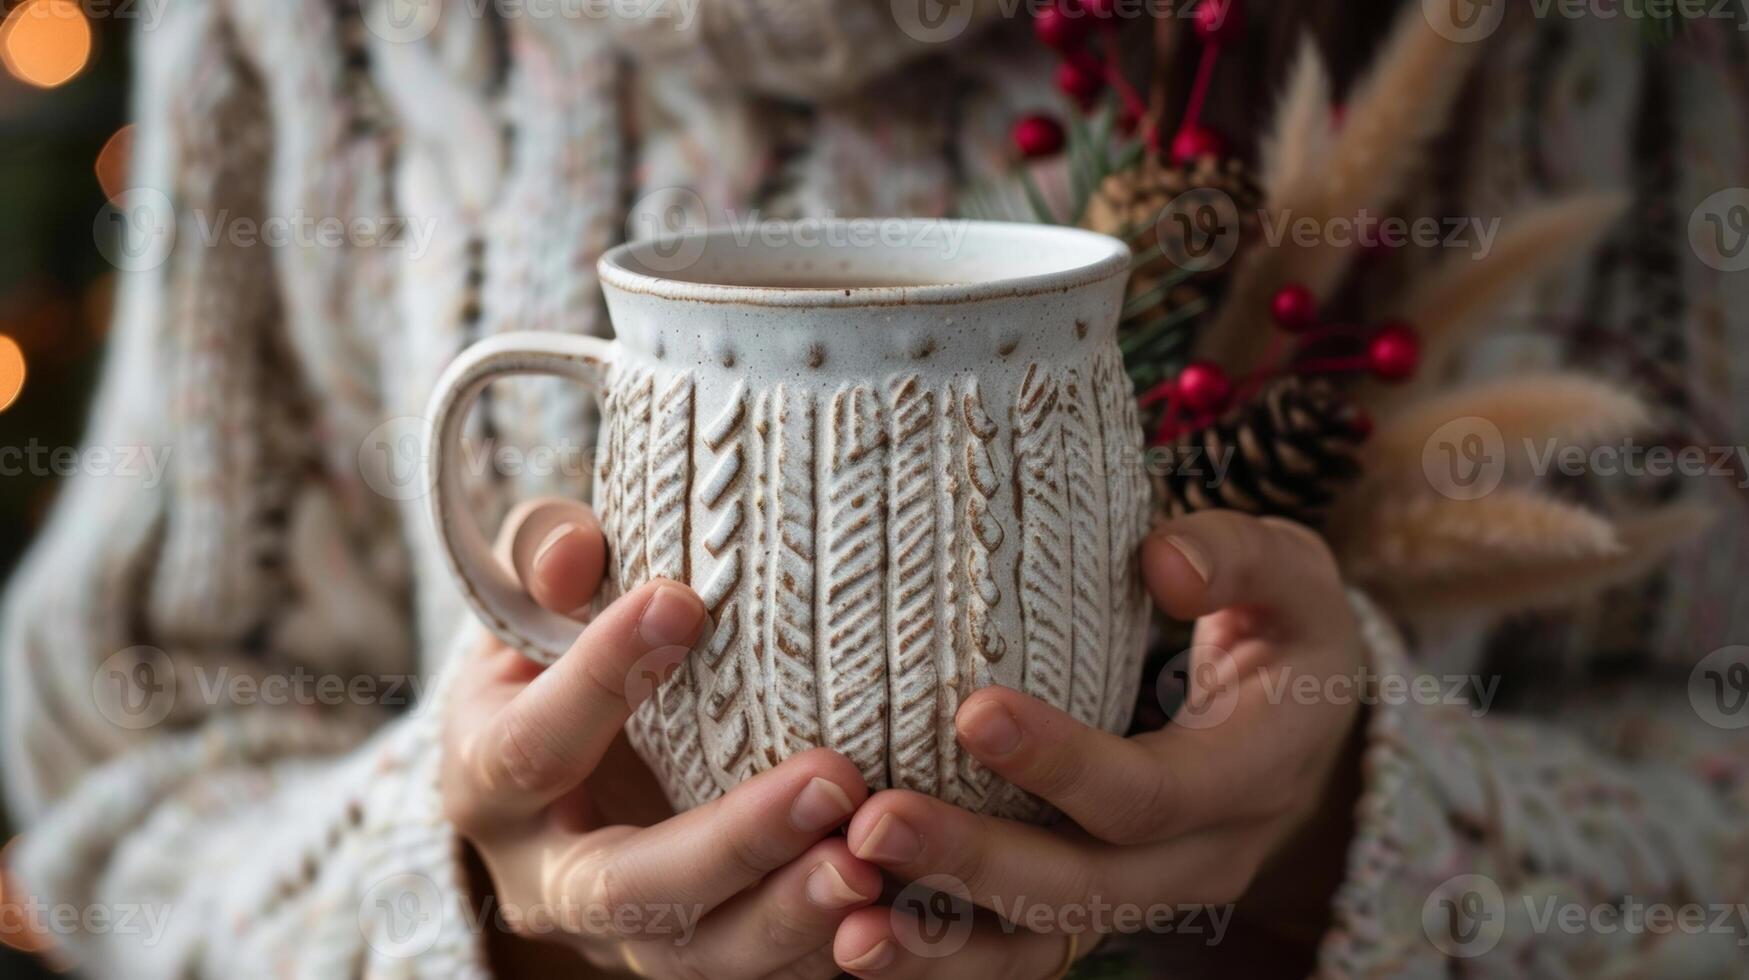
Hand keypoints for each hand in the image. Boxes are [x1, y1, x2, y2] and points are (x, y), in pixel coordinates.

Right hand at [441, 499, 881, 978]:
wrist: (558, 767)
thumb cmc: (551, 657)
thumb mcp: (529, 604)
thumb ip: (545, 562)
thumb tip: (575, 553)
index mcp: (488, 783)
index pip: (532, 745)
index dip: (598, 679)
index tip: (683, 601)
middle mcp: (545, 881)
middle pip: (626, 886)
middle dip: (731, 844)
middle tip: (831, 780)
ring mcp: (621, 936)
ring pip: (700, 955)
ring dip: (791, 916)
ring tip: (870, 865)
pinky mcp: (696, 956)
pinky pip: (761, 976)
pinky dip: (827, 952)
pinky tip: (894, 910)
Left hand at [830, 511, 1367, 976]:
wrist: (1308, 719)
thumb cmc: (1283, 626)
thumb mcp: (1290, 574)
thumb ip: (1236, 554)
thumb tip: (1162, 562)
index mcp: (1255, 775)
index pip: (1153, 792)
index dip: (1064, 762)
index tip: (971, 712)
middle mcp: (1205, 859)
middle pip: (1083, 886)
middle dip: (974, 863)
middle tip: (872, 827)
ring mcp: (1149, 896)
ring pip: (1045, 943)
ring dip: (942, 943)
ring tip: (846, 928)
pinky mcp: (1097, 908)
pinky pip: (1020, 952)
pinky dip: (940, 956)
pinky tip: (854, 942)